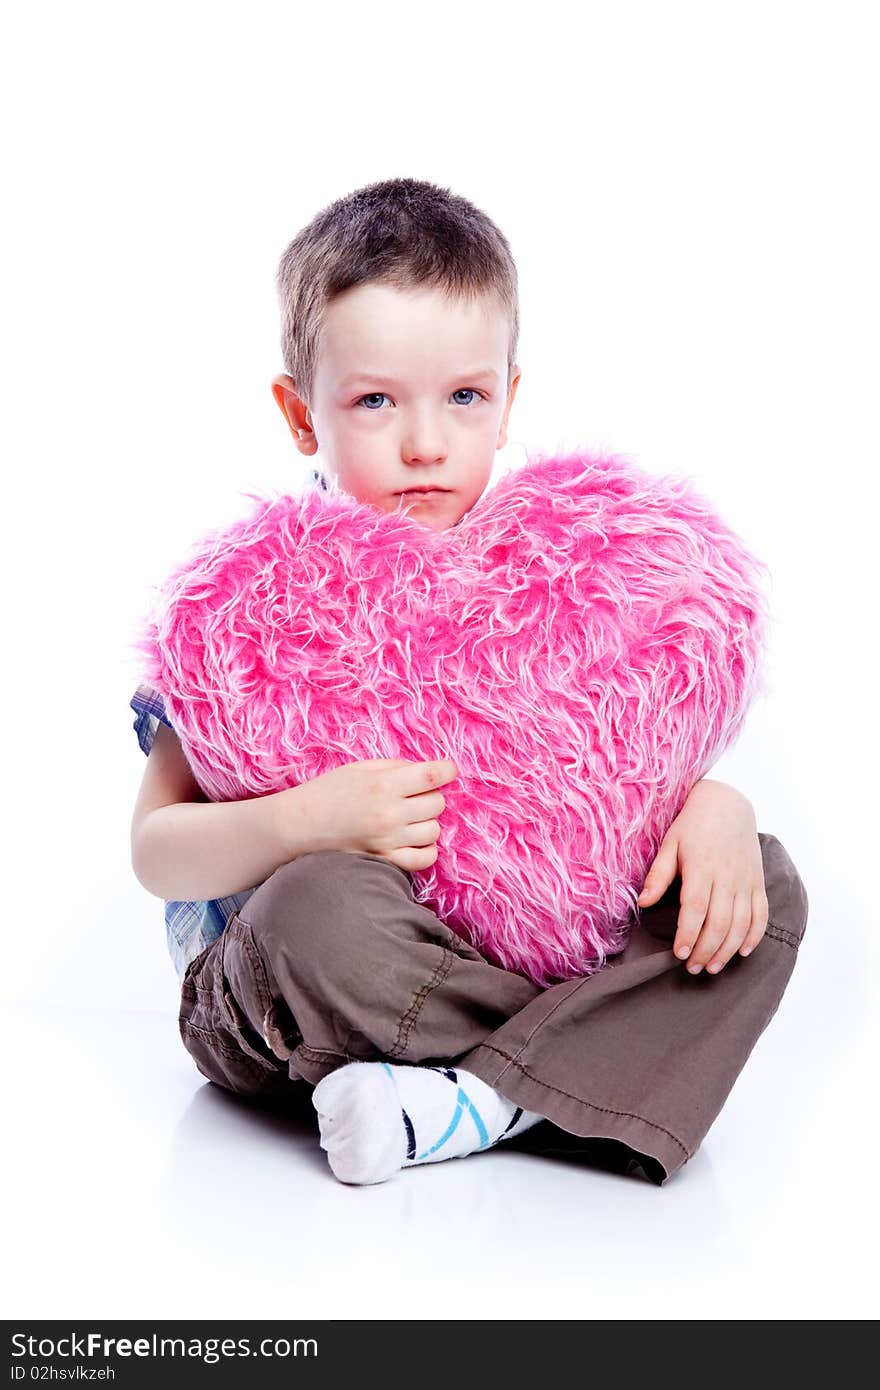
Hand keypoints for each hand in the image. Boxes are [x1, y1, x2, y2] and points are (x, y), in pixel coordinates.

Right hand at [288, 757, 458, 873]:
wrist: (298, 825)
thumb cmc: (328, 792)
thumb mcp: (360, 768)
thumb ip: (395, 767)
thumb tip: (427, 772)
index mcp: (383, 784)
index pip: (432, 775)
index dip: (448, 770)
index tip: (448, 770)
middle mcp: (389, 813)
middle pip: (437, 803)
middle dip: (430, 796)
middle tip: (413, 796)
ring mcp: (388, 839)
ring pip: (434, 830)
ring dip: (427, 822)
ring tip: (409, 818)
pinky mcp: (384, 859)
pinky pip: (424, 859)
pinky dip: (426, 849)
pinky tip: (414, 840)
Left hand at [635, 779, 768, 973]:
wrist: (728, 805)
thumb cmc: (692, 826)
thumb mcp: (669, 844)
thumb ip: (658, 875)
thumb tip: (643, 903)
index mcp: (702, 868)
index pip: (696, 909)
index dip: (688, 935)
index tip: (679, 954)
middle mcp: (727, 877)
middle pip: (720, 923)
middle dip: (706, 951)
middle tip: (692, 968)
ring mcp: (746, 881)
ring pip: (741, 924)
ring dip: (728, 950)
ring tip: (712, 967)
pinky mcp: (758, 883)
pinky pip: (761, 915)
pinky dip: (754, 937)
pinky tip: (741, 952)